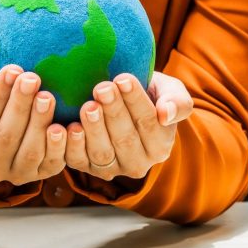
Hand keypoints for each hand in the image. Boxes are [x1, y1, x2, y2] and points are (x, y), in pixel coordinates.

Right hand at [0, 66, 66, 185]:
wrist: (1, 112)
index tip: (12, 70)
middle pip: (6, 137)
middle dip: (20, 105)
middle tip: (33, 78)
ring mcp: (15, 175)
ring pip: (29, 151)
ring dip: (39, 123)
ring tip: (47, 96)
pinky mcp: (40, 175)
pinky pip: (50, 164)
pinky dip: (58, 147)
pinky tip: (63, 126)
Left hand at [65, 72, 192, 180]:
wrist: (120, 101)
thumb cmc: (148, 94)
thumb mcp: (170, 91)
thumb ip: (177, 102)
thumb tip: (166, 114)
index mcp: (160, 146)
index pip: (149, 123)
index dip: (136, 101)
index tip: (124, 78)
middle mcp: (138, 163)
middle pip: (125, 139)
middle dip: (113, 112)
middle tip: (102, 88)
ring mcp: (112, 169)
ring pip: (103, 152)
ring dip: (94, 129)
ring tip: (88, 105)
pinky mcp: (87, 168)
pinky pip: (79, 161)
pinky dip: (73, 145)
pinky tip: (70, 127)